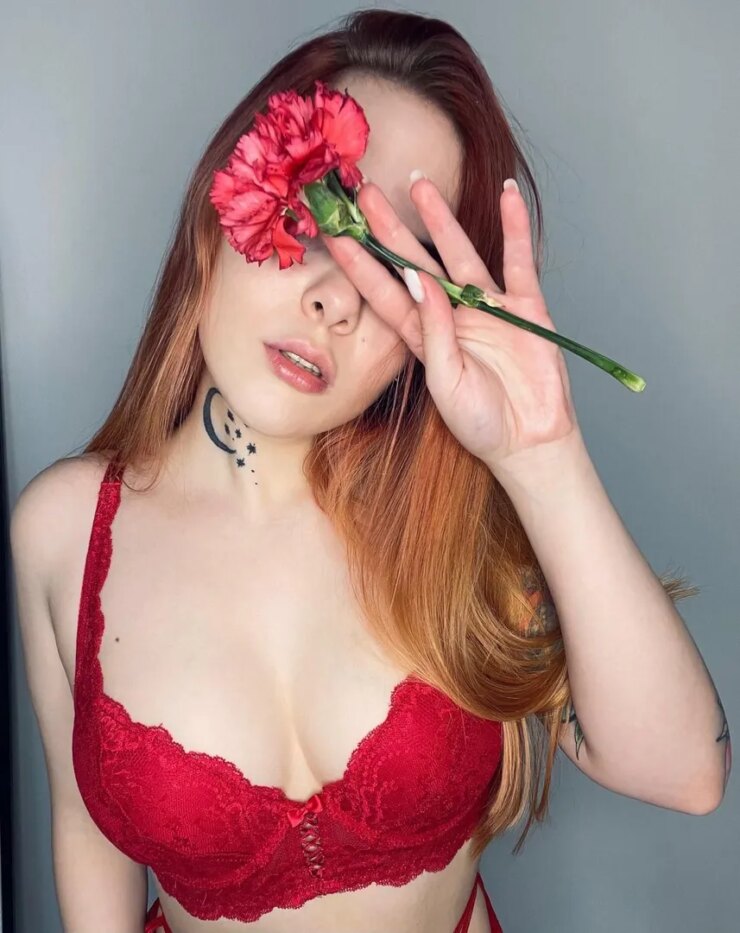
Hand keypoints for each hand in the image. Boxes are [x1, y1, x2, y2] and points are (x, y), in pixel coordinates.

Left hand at [321, 175, 581, 474]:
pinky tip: (507, 194)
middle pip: (416, 263)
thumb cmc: (481, 423)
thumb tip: (419, 282)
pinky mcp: (526, 308)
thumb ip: (434, 333)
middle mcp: (451, 317)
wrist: (530, 443)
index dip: (360, 264)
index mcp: (424, 339)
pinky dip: (516, 228)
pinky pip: (519, 261)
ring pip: (460, 254)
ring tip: (420, 182)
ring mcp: (489, 309)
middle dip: (390, 228)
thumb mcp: (448, 384)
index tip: (334, 234)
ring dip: (442, 219)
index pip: (385, 293)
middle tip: (365, 192)